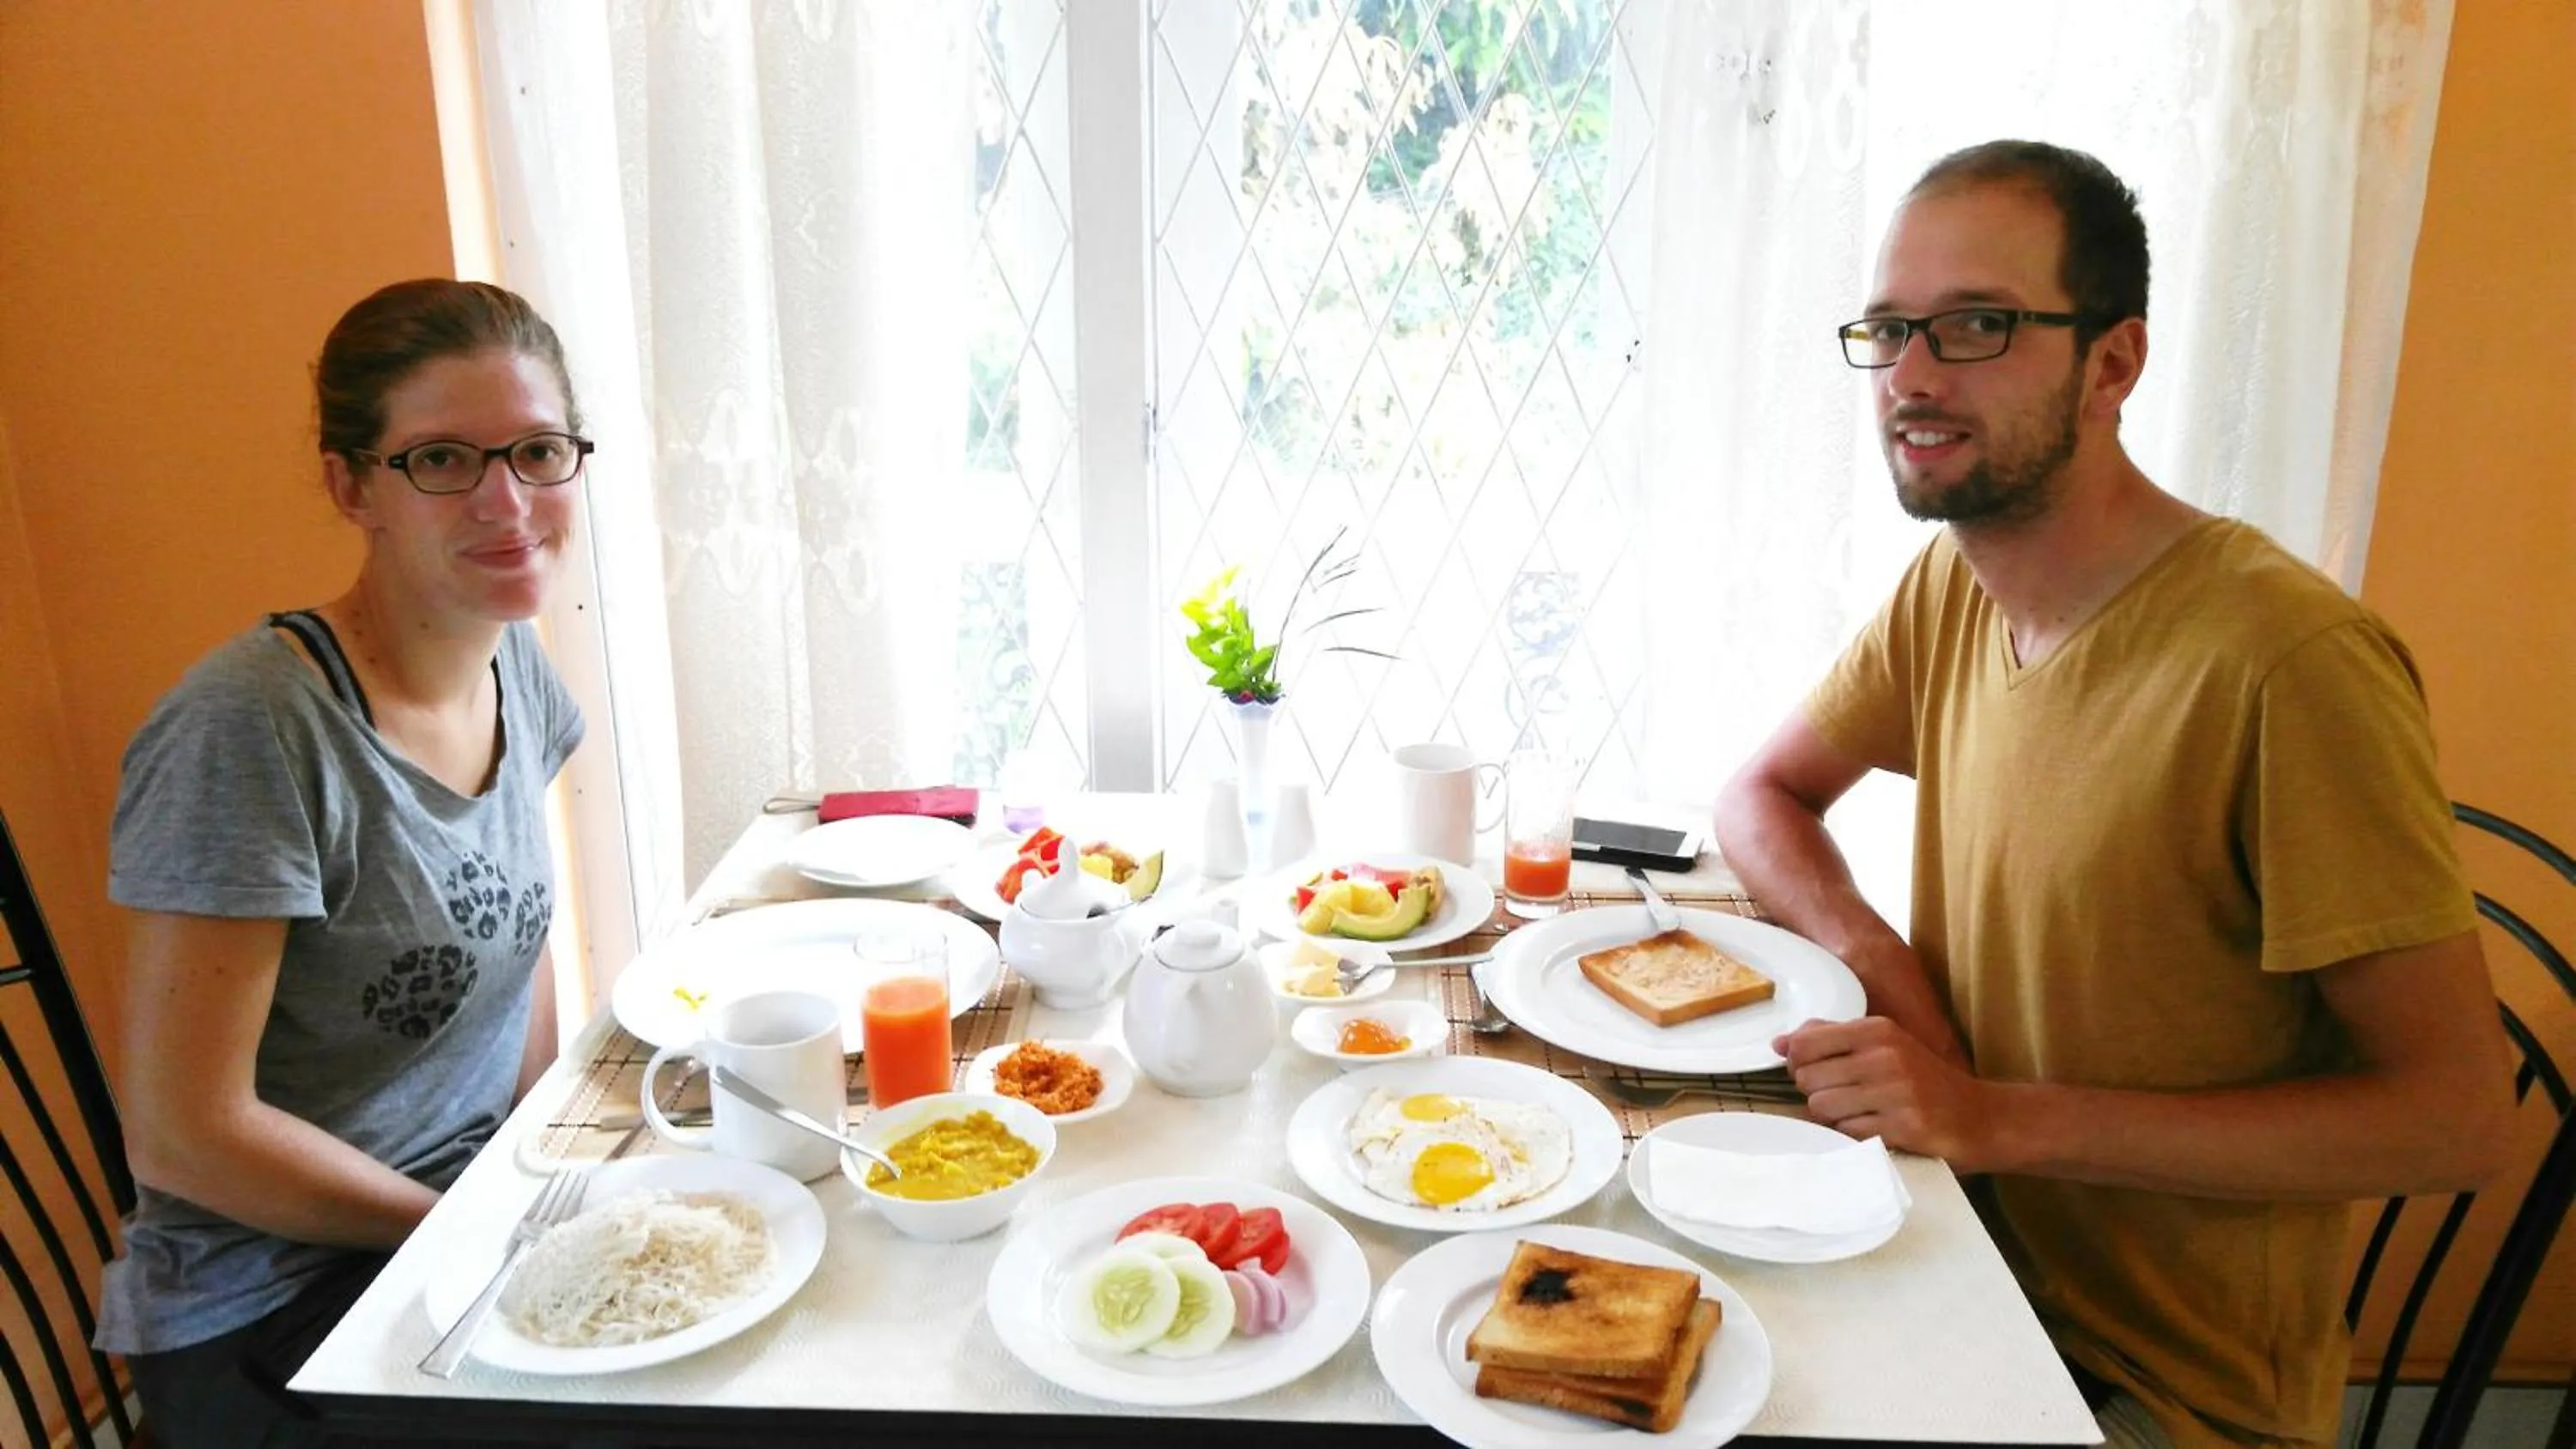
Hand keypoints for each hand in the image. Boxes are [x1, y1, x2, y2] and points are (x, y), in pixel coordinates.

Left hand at [1774, 1016, 2000, 1169]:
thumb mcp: (1884, 1045)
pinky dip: (1854, 1136)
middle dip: (1816, 1093)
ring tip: (1861, 1114)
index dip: (1798, 1064)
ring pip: (1822, 1107)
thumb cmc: (1924, 1082)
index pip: (1804, 1044)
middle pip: (1807, 1079)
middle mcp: (1885, 1056)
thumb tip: (1779, 1042)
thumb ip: (1831, 1038)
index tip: (1815, 1072)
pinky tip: (1877, 1129)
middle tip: (1844, 1098)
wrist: (1981, 1117)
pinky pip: (1847, 1132)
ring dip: (1833, 1117)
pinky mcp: (1903, 1126)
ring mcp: (1895, 1091)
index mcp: (1877, 1030)